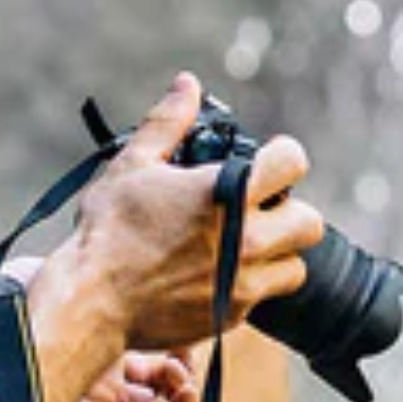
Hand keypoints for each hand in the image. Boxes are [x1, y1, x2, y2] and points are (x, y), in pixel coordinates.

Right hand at [78, 72, 325, 350]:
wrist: (92, 301)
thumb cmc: (108, 231)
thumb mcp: (133, 164)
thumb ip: (168, 122)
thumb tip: (187, 85)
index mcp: (227, 194)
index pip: (292, 163)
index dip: (283, 157)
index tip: (268, 162)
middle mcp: (247, 240)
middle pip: (310, 222)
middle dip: (289, 211)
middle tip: (258, 210)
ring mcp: (244, 283)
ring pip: (295, 266)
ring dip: (277, 254)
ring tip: (243, 246)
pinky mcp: (233, 315)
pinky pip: (264, 298)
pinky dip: (249, 284)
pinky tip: (217, 274)